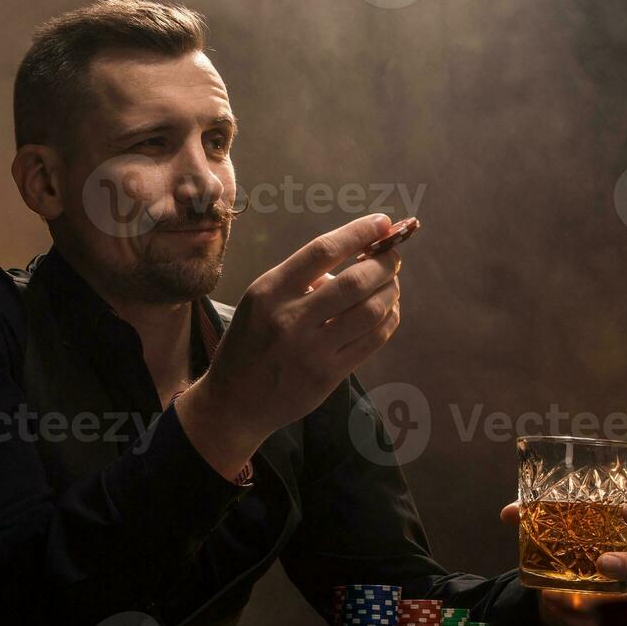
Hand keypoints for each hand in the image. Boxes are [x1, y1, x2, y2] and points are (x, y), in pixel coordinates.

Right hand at [178, 214, 401, 478]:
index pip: (322, 250)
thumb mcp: (259, 302)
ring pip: (371, 310)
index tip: (383, 222)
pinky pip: (372, 340)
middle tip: (393, 258)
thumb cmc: (249, 344)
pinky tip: (388, 311)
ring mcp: (311, 349)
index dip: (359, 232)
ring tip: (391, 284)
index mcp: (269, 291)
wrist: (233, 402)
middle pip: (356, 280)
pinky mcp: (328, 375)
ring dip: (391, 291)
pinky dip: (388, 319)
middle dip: (385, 263)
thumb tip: (355, 260)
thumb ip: (300, 280)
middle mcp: (289, 318)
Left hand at [499, 499, 626, 625]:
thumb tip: (510, 513)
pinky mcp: (611, 616)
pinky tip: (562, 609)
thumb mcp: (552, 531)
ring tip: (587, 594)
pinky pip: (607, 624)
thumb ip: (533, 518)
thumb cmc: (567, 545)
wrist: (557, 588)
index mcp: (626, 532)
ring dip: (610, 600)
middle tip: (605, 563)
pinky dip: (584, 618)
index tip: (626, 512)